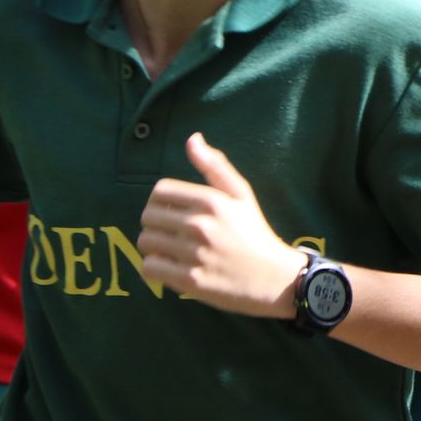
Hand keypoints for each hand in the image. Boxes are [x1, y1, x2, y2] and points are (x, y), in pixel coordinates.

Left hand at [138, 134, 304, 316]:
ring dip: (153, 246)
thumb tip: (192, 139)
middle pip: (148, 217)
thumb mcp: (241, 194)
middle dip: (154, 224)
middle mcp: (200, 225)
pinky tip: (170, 267)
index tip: (171, 211)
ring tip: (169, 250)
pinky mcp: (190, 281)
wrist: (274, 278)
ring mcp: (194, 254)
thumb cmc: (255, 233)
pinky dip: (154, 268)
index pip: (160, 191)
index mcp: (211, 201)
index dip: (160, 200)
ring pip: (146, 242)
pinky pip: (150, 268)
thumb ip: (215, 166)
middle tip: (170, 233)